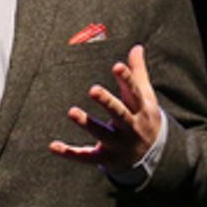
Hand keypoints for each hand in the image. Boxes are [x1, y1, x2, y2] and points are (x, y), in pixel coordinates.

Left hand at [49, 44, 163, 172]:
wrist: (153, 156)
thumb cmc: (143, 117)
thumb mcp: (145, 97)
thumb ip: (138, 73)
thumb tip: (137, 47)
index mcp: (141, 110)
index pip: (134, 93)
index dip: (127, 79)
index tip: (117, 66)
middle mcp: (131, 128)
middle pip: (120, 114)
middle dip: (108, 102)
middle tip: (93, 89)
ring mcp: (118, 145)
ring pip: (102, 134)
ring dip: (87, 123)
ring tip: (71, 111)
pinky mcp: (105, 158)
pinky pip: (86, 156)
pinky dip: (70, 153)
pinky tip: (53, 146)